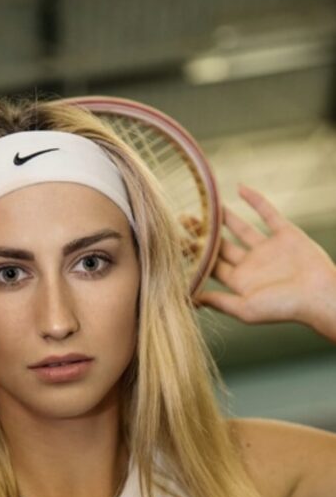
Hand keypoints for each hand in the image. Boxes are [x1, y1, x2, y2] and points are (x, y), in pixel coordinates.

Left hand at [195, 184, 335, 340]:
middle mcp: (252, 265)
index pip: (211, 266)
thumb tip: (190, 299)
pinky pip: (268, 213)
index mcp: (240, 282)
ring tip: (205, 205)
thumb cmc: (283, 308)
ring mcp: (268, 249)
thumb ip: (218, 301)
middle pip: (221, 246)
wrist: (320, 295)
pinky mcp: (285, 234)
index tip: (176, 241)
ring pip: (241, 228)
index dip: (195, 254)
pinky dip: (255, 200)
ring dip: (223, 217)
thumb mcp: (245, 308)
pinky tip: (239, 188)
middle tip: (182, 219)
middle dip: (203, 234)